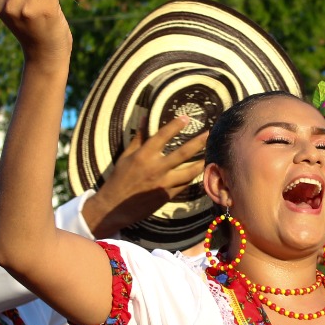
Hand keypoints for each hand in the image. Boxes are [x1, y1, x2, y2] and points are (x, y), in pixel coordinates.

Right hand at [83, 114, 209, 237]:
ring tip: (210, 154)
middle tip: (209, 133)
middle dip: (198, 142)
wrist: (115, 207)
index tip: (186, 118)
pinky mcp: (167, 196)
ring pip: (189, 172)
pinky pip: (184, 185)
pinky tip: (198, 171)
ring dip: (201, 162)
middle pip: (183, 153)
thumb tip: (144, 117)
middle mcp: (156, 168)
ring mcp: (163, 183)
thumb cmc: (119, 179)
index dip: (175, 126)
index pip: (162, 136)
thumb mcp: (126, 156)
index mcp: (144, 156)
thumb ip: (138, 137)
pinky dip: (192, 178)